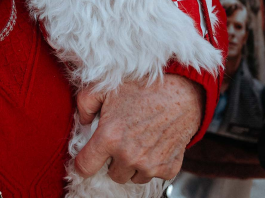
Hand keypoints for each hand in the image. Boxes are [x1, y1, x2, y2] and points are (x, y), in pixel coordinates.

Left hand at [74, 74, 203, 183]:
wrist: (182, 92)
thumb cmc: (144, 88)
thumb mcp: (105, 88)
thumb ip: (84, 104)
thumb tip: (83, 122)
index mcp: (109, 138)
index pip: (85, 167)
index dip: (82, 164)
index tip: (86, 160)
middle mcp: (128, 156)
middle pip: (112, 174)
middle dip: (113, 160)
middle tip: (121, 140)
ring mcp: (150, 165)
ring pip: (133, 177)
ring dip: (133, 165)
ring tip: (138, 141)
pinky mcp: (168, 169)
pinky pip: (153, 175)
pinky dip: (152, 164)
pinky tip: (154, 144)